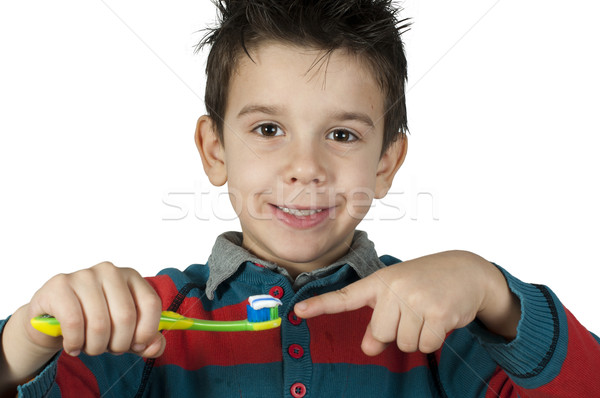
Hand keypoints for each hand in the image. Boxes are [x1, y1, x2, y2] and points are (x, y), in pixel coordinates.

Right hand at [1, 262, 163, 395]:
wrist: (53, 318)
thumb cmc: (94, 322)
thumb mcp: (125, 332)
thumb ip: (147, 341)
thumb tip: (155, 347)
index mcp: (131, 276)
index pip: (151, 304)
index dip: (146, 331)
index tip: (137, 346)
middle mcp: (110, 271)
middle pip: (126, 317)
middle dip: (118, 344)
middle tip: (108, 348)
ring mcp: (84, 275)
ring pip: (100, 324)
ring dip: (95, 347)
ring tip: (89, 347)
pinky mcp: (60, 286)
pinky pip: (74, 323)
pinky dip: (75, 343)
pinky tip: (73, 346)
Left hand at [294, 250, 519, 355]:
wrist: (466, 270)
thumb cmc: (426, 283)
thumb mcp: (398, 296)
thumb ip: (379, 320)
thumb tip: (368, 349)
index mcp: (379, 281)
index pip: (345, 296)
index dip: (321, 305)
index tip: (298, 311)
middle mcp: (394, 287)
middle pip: (381, 334)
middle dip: (396, 332)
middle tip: (413, 312)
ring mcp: (416, 299)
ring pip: (404, 343)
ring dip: (417, 337)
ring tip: (427, 313)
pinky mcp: (438, 313)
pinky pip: (425, 345)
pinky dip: (433, 340)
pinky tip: (440, 319)